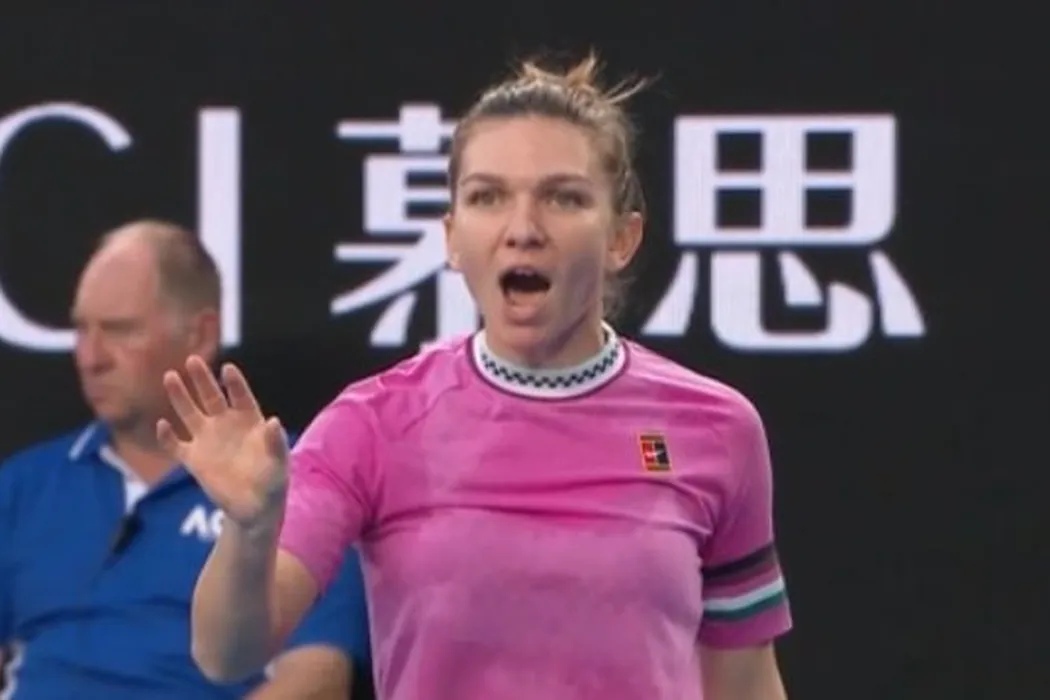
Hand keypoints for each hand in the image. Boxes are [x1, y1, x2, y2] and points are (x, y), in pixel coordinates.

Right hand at [158, 356, 288, 530]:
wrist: (255, 507)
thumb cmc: (272, 480)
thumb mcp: (279, 462)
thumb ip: (276, 442)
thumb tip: (274, 421)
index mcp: (249, 421)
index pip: (241, 396)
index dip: (235, 383)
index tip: (228, 369)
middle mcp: (226, 425)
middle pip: (211, 397)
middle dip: (202, 379)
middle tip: (192, 359)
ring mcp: (208, 440)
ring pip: (189, 413)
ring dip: (179, 396)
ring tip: (171, 376)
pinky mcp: (193, 459)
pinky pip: (175, 445)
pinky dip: (167, 437)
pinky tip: (162, 425)